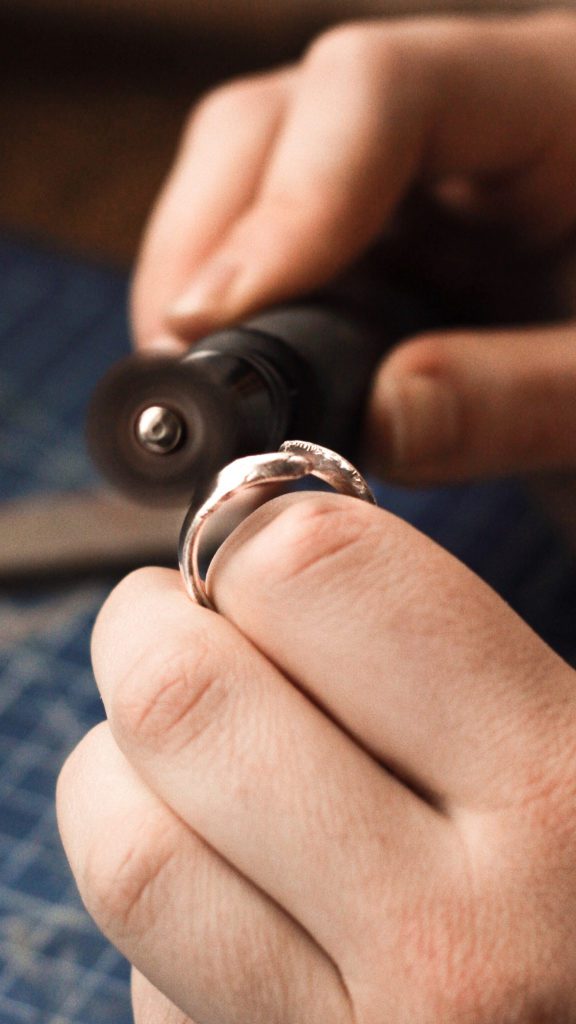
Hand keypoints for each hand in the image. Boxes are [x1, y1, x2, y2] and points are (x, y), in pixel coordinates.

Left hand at [57, 491, 575, 1022]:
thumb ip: (441, 653)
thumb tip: (258, 560)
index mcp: (555, 788)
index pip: (311, 572)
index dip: (253, 543)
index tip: (247, 566)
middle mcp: (454, 938)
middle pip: (180, 702)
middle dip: (147, 635)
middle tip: (169, 633)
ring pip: (129, 854)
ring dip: (124, 778)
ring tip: (185, 768)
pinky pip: (151, 978)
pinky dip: (171, 913)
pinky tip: (243, 901)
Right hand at [132, 11, 575, 483]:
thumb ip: (518, 397)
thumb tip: (373, 421)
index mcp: (559, 99)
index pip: (378, 90)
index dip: (285, 203)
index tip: (220, 321)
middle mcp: (468, 113)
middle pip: (280, 119)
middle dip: (211, 243)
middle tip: (184, 368)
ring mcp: (418, 171)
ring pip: (255, 173)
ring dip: (207, 276)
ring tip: (205, 380)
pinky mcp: (391, 229)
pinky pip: (280, 240)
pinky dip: (241, 307)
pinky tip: (244, 370)